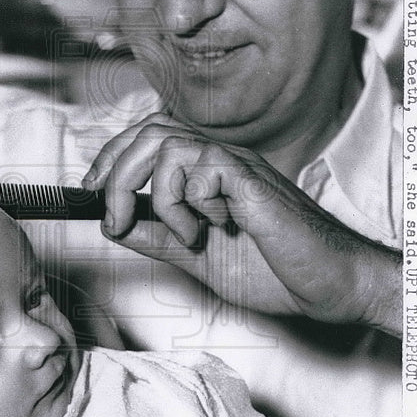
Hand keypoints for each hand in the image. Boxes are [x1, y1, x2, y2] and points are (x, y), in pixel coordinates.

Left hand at [83, 113, 401, 335]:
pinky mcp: (253, 181)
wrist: (327, 285)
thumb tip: (112, 222)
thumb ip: (157, 237)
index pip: (147, 138)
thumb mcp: (196, 257)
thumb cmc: (273, 268)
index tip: (90, 191)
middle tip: (116, 216)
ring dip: (159, 196)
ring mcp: (238, 166)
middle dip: (117, 173)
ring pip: (170, 146)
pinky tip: (214, 228)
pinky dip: (192, 204)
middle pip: (150, 132)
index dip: (110, 158)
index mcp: (205, 172)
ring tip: (183, 234)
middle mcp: (220, 160)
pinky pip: (203, 168)